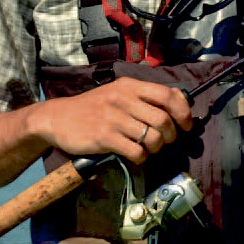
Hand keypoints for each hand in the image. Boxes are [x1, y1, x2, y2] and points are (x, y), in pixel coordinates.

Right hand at [29, 77, 192, 163]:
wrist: (57, 118)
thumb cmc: (94, 107)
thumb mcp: (119, 92)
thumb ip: (147, 95)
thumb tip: (180, 98)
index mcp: (130, 86)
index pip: (167, 95)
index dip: (183, 112)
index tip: (186, 125)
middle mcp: (122, 99)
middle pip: (163, 120)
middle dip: (170, 135)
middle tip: (165, 141)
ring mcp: (113, 118)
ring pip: (152, 137)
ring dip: (156, 148)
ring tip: (148, 149)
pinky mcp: (103, 137)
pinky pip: (136, 152)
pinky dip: (141, 158)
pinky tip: (135, 156)